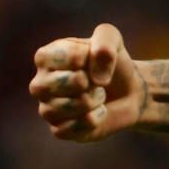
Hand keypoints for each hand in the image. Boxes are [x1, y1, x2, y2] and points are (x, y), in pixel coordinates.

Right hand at [30, 23, 142, 141]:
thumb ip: (104, 41)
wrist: (128, 93)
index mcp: (45, 57)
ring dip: (94, 101)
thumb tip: (96, 78)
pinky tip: (98, 113)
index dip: (88, 59)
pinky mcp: (59, 130)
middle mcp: (39, 84)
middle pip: (63, 83)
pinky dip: (94, 120)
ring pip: (68, 108)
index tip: (94, 59)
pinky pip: (72, 129)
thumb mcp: (111, 38)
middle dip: (90, 82)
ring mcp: (47, 109)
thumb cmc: (112, 63)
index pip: (65, 57)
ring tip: (99, 95)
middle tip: (96, 81)